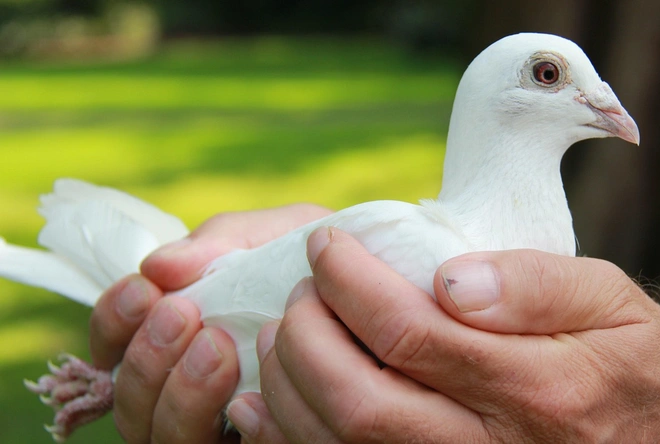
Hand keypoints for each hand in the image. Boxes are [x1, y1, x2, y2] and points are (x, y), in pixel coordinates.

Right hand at [88, 204, 331, 442]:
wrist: (391, 287)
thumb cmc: (324, 263)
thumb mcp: (275, 237)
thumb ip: (222, 244)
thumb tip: (158, 264)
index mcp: (183, 334)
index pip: (117, 346)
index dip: (113, 324)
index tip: (144, 289)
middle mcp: (193, 386)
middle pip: (131, 401)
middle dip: (145, 358)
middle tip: (182, 314)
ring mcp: (228, 420)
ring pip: (164, 436)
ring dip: (177, 392)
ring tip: (217, 345)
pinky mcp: (265, 440)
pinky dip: (218, 421)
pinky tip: (247, 388)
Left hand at [241, 227, 659, 442]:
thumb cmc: (627, 363)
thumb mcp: (613, 302)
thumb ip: (536, 285)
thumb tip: (448, 277)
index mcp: (535, 387)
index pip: (411, 333)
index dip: (351, 282)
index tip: (327, 243)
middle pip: (359, 403)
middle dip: (306, 335)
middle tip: (300, 290)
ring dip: (289, 385)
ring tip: (284, 331)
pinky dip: (292, 436)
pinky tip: (271, 398)